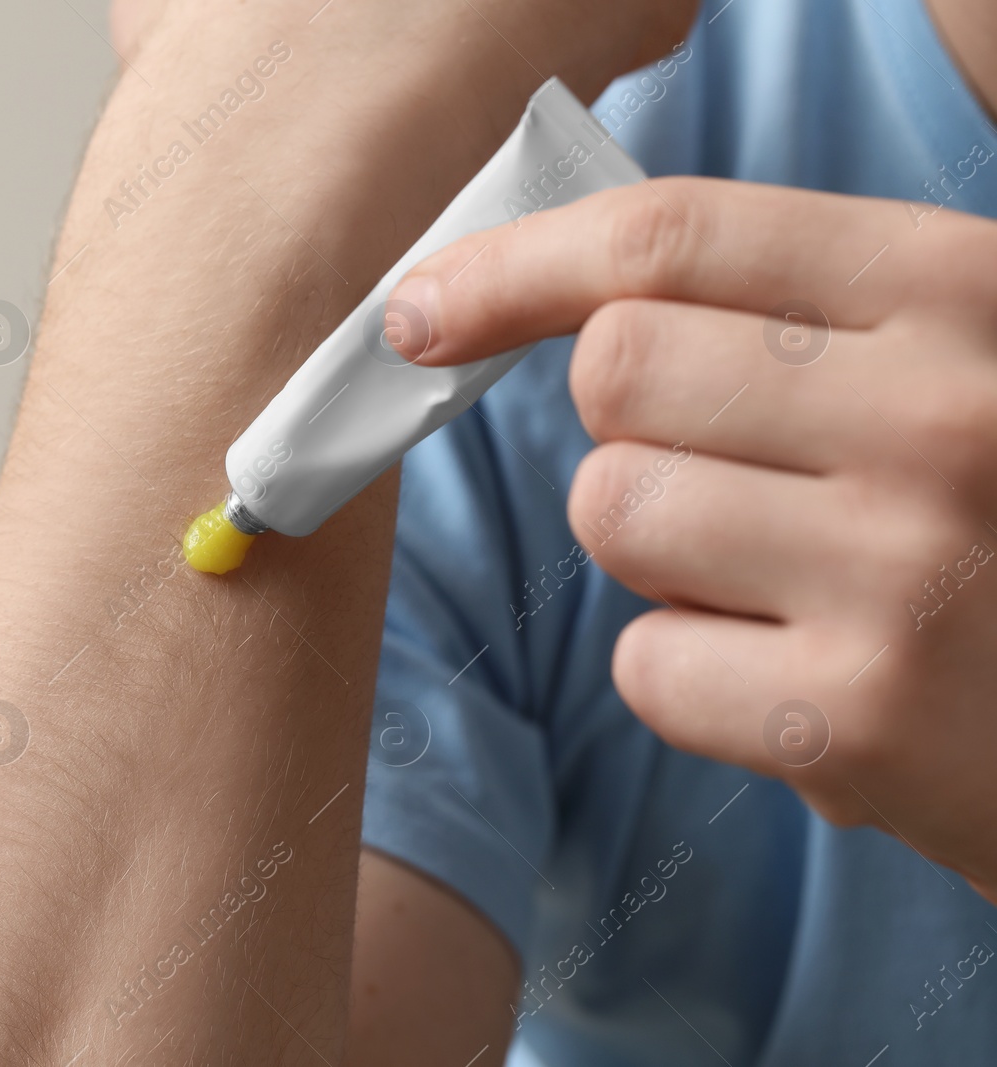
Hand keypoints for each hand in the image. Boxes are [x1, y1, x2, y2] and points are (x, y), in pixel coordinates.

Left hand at [388, 177, 996, 900]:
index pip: (671, 236)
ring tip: (791, 585)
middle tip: (734, 478)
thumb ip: (791, 311)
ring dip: (662, 553)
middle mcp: (941, 413)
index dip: (515, 266)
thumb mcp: (958, 360)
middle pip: (615, 371)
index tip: (421, 312)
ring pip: (614, 512)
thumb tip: (532, 292)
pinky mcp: (861, 721)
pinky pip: (646, 665)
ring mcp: (902, 571)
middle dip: (630, 430)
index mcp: (961, 289)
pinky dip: (694, 678)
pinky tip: (806, 681)